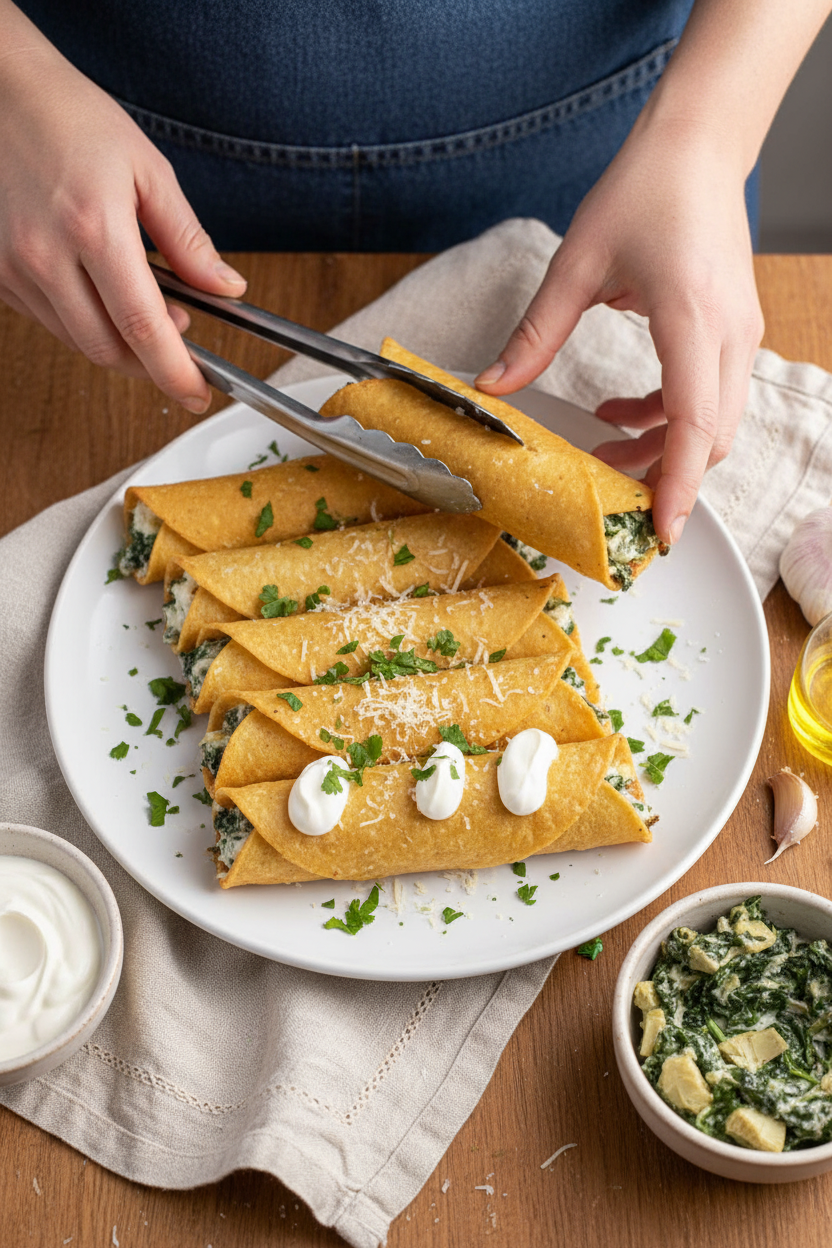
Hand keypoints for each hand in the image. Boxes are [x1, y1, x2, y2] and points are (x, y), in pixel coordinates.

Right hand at [0, 11, 246, 412]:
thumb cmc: (71, 118)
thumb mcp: (147, 170)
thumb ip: (188, 239)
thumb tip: (225, 288)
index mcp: (93, 228)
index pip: (143, 327)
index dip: (174, 372)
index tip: (196, 392)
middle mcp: (45, 255)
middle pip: (108, 349)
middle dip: (149, 362)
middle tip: (178, 339)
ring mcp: (13, 267)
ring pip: (76, 341)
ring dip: (117, 342)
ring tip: (142, 306)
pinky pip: (47, 321)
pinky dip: (82, 322)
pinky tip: (98, 291)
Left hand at [475, 117, 763, 544]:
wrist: (698, 144)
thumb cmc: (646, 190)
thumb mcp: (576, 263)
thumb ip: (535, 333)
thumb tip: (492, 387)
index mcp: (692, 318)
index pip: (693, 424)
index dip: (677, 485)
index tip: (659, 532)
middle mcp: (729, 334)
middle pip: (709, 438)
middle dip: (663, 478)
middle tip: (608, 496)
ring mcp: (739, 334)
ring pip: (713, 424)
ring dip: (662, 449)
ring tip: (604, 449)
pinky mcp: (733, 332)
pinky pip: (709, 398)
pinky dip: (668, 419)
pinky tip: (620, 411)